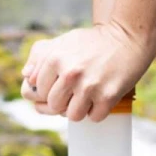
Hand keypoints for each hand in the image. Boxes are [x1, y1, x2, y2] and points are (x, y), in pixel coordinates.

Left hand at [20, 21, 151, 121]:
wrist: (127, 37)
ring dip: (79, 110)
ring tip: (87, 97)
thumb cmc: (93, 42)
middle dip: (63, 102)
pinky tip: (100, 98)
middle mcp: (70, 73)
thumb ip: (40, 56)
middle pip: (54, 106)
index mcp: (55, 58)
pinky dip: (97, 112)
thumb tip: (27, 78)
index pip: (38, 91)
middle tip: (74, 92)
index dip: (47, 91)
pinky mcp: (108, 96)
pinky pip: (94, 118)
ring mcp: (89, 86)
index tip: (59, 86)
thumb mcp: (63, 41)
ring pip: (72, 116)